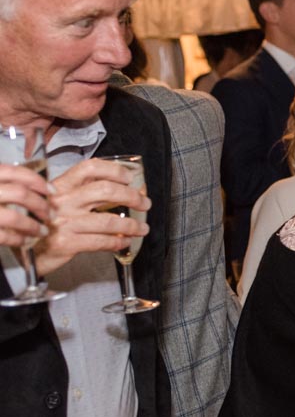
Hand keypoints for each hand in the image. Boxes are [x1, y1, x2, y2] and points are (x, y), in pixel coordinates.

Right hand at [0, 165, 51, 248]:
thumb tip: (30, 188)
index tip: (51, 191)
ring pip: (15, 218)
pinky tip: (24, 240)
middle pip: (21, 195)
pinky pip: (4, 236)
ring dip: (34, 226)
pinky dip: (18, 239)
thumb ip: (1, 182)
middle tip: (50, 214)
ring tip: (42, 231)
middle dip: (41, 205)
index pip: (16, 172)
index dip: (38, 181)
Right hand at [35, 158, 149, 275]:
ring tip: (141, 228)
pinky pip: (101, 241)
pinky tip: (125, 242)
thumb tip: (122, 189)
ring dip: (131, 225)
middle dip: (132, 196)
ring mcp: (64, 222)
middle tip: (144, 202)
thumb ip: (83, 192)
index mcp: (61, 186)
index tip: (129, 177)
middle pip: (104, 190)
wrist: (27, 248)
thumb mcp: (59, 200)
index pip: (89, 168)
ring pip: (108, 220)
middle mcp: (62, 201)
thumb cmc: (47, 222)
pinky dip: (118, 242)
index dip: (114, 170)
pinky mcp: (66, 243)